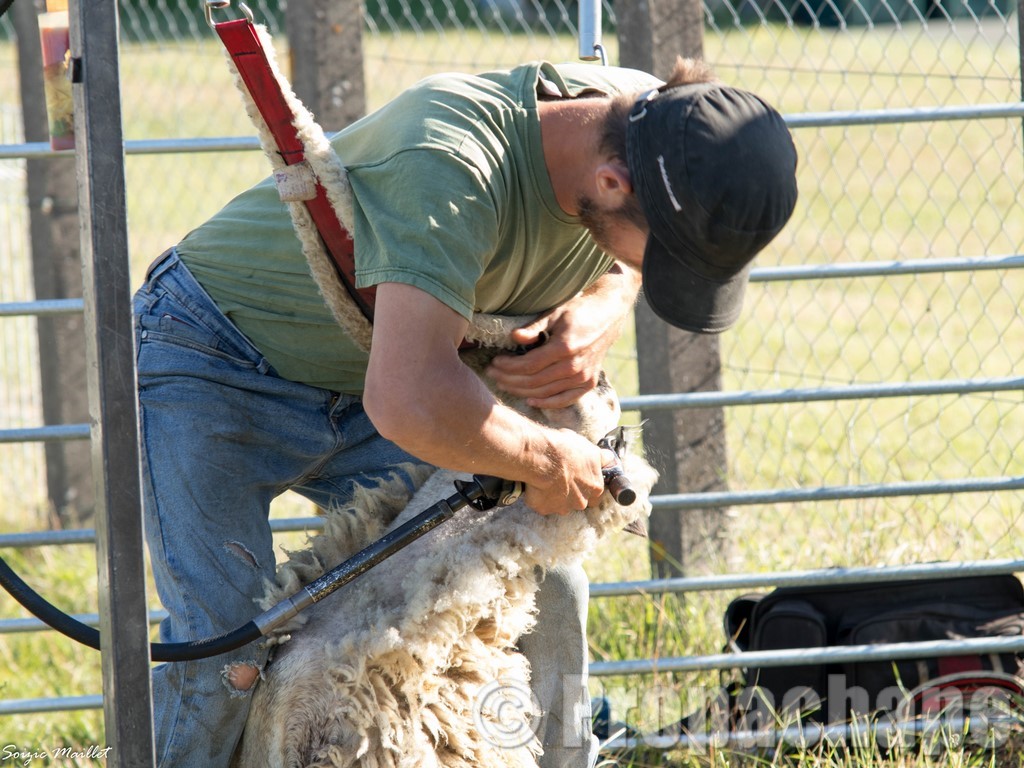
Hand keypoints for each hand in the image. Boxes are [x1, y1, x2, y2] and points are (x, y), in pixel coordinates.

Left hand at [486, 299, 623, 408]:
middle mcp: (575, 366)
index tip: (495, 362)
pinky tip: (530, 401)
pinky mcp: (588, 384)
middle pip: (534, 381)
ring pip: (545, 392)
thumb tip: (514, 337)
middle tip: (493, 374)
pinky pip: (564, 400)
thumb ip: (534, 327)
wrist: (608, 317)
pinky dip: (547, 404)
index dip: (509, 366)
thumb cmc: (578, 311)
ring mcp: (583, 377)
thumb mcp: (554, 313)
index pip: (529, 365)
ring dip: (522, 391)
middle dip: (509, 379)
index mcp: (565, 347)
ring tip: (504, 384)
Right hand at [522, 431, 618, 515]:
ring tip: (547, 480)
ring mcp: (562, 507)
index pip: (596, 494)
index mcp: (595, 488)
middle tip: (562, 478)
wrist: (543, 457)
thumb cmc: (567, 450)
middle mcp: (581, 502)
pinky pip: (542, 504)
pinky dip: (540, 497)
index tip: (580, 478)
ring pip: (560, 505)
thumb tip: (608, 459)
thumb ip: (601, 459)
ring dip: (555, 496)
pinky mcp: (544, 508)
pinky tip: (537, 484)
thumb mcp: (590, 449)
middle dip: (571, 493)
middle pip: (578, 502)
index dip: (587, 485)